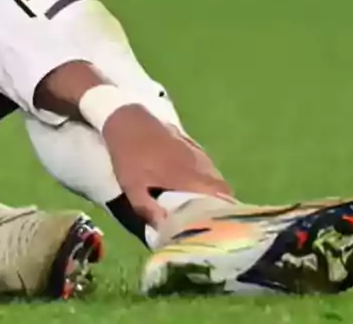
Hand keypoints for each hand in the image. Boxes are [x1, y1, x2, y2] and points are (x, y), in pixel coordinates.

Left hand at [101, 104, 232, 227]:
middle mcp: (198, 164)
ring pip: (212, 173)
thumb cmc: (129, 155)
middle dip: (218, 200)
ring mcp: (194, 152)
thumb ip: (147, 208)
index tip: (221, 221)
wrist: (126, 120)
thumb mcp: (132, 185)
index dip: (226, 207)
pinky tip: (188, 181)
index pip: (221, 192)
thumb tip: (164, 230)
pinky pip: (203, 163)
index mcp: (188, 176)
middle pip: (220, 185)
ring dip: (210, 187)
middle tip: (206, 215)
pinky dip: (202, 174)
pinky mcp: (188, 144)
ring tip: (198, 202)